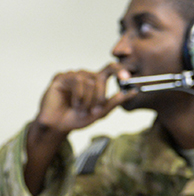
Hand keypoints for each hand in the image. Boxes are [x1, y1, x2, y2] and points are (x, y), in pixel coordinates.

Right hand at [24, 63, 135, 194]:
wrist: (58, 126)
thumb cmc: (77, 118)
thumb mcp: (100, 112)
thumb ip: (116, 101)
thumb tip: (133, 92)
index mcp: (96, 82)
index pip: (110, 68)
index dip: (119, 70)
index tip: (126, 78)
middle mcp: (85, 76)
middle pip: (101, 77)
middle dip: (99, 97)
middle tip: (93, 110)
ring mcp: (73, 75)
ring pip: (90, 81)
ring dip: (88, 100)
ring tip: (80, 109)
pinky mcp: (61, 77)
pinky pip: (77, 81)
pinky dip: (79, 97)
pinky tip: (74, 104)